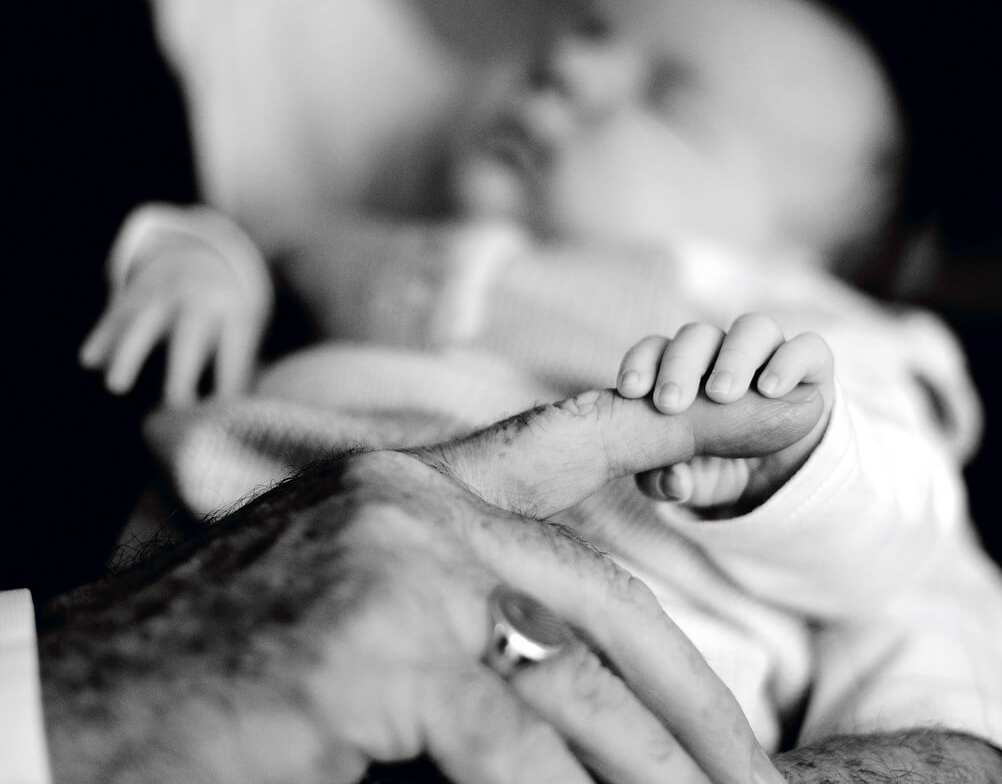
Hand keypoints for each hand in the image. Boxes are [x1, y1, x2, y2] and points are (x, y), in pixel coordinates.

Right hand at [41, 388, 818, 782]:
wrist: (73, 705)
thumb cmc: (217, 672)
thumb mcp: (350, 618)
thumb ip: (456, 620)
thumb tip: (555, 678)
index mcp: (408, 489)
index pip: (568, 438)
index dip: (678, 420)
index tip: (779, 403)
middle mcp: (412, 507)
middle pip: (601, 591)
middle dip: (692, 692)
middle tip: (753, 773)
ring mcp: (396, 568)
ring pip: (575, 677)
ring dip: (648, 767)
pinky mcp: (374, 649)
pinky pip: (510, 744)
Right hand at [80, 205, 268, 405]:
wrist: (205, 255)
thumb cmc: (228, 315)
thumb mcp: (245, 330)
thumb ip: (239, 368)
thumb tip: (231, 416)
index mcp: (235, 314)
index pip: (233, 352)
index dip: (229, 382)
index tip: (220, 414)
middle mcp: (199, 300)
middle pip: (190, 335)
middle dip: (182, 370)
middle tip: (175, 405)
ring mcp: (163, 294)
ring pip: (143, 324)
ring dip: (130, 355)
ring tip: (117, 388)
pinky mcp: (135, 294)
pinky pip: (117, 316)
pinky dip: (103, 337)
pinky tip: (89, 361)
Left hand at [616, 312, 833, 512]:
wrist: (784, 474)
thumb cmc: (724, 465)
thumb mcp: (693, 483)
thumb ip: (670, 484)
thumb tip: (672, 482)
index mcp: (684, 370)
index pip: (656, 350)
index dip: (640, 363)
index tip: (630, 392)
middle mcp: (723, 352)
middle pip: (697, 336)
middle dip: (680, 365)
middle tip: (670, 403)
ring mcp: (768, 353)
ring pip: (750, 329)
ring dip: (732, 358)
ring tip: (721, 395)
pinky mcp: (811, 364)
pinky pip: (806, 348)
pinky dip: (787, 363)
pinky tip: (770, 390)